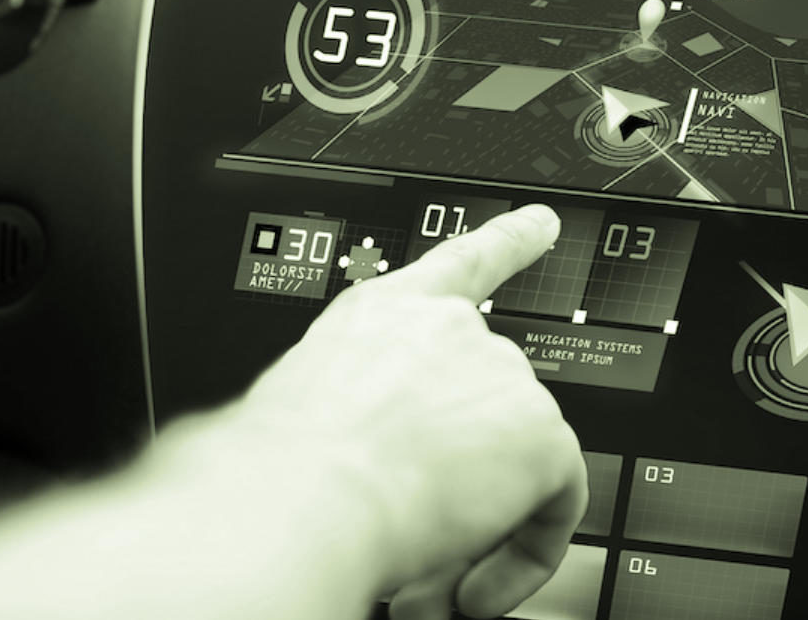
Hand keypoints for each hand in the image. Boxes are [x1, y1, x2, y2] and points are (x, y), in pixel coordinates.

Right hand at [228, 204, 589, 618]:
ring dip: (478, 523)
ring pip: (516, 459)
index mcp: (377, 316)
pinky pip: (559, 502)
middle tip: (416, 531)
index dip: (509, 240)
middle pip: (488, 397)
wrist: (300, 496)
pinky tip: (484, 587)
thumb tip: (248, 452)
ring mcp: (499, 374)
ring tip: (425, 578)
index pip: (459, 265)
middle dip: (459, 472)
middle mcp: (446, 330)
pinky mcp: (539, 432)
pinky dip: (527, 553)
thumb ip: (309, 413)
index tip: (543, 224)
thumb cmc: (271, 465)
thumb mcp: (280, 410)